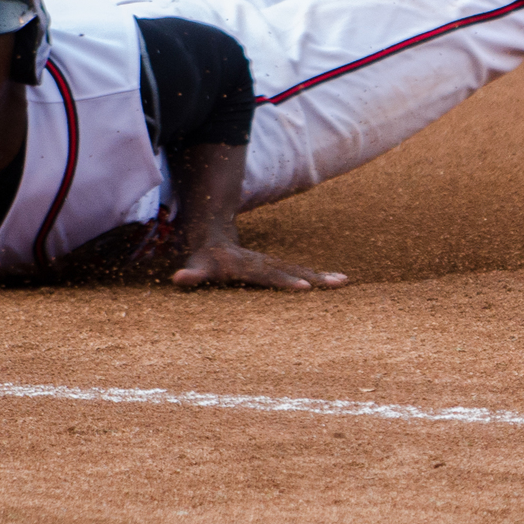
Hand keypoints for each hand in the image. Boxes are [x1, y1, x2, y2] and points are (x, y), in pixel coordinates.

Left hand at [170, 239, 346, 292]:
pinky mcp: (278, 267)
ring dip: (323, 276)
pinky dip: (319, 276)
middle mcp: (265, 264)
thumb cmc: (205, 259)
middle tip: (336, 284)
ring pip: (301, 270)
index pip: (270, 276)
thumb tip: (178, 277)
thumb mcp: (196, 266)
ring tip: (344, 282)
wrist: (215, 236)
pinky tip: (337, 281)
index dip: (286, 282)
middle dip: (315, 278)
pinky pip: (301, 272)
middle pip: (293, 271)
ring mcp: (274, 264)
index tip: (304, 287)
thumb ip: (191, 273)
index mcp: (249, 267)